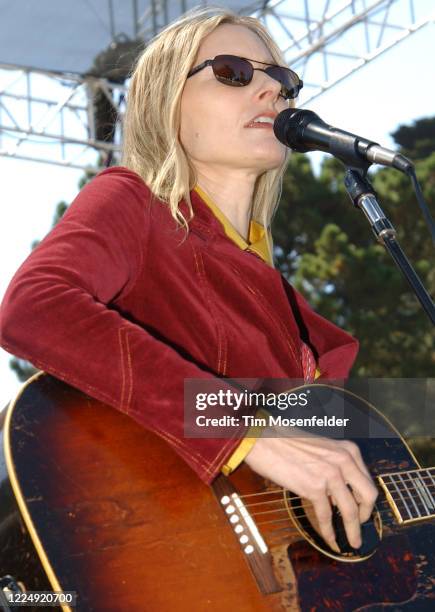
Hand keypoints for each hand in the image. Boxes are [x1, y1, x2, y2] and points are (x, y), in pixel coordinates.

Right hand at [244, 430, 377, 551]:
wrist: (263, 439)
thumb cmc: (286, 442)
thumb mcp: (321, 449)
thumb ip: (335, 467)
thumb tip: (339, 495)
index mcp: (348, 450)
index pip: (368, 480)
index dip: (367, 500)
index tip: (363, 511)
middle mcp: (344, 461)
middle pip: (368, 496)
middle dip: (366, 515)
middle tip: (360, 526)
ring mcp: (330, 474)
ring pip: (351, 510)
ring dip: (353, 530)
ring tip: (353, 542)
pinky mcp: (314, 487)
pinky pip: (326, 516)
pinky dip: (329, 531)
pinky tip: (331, 540)